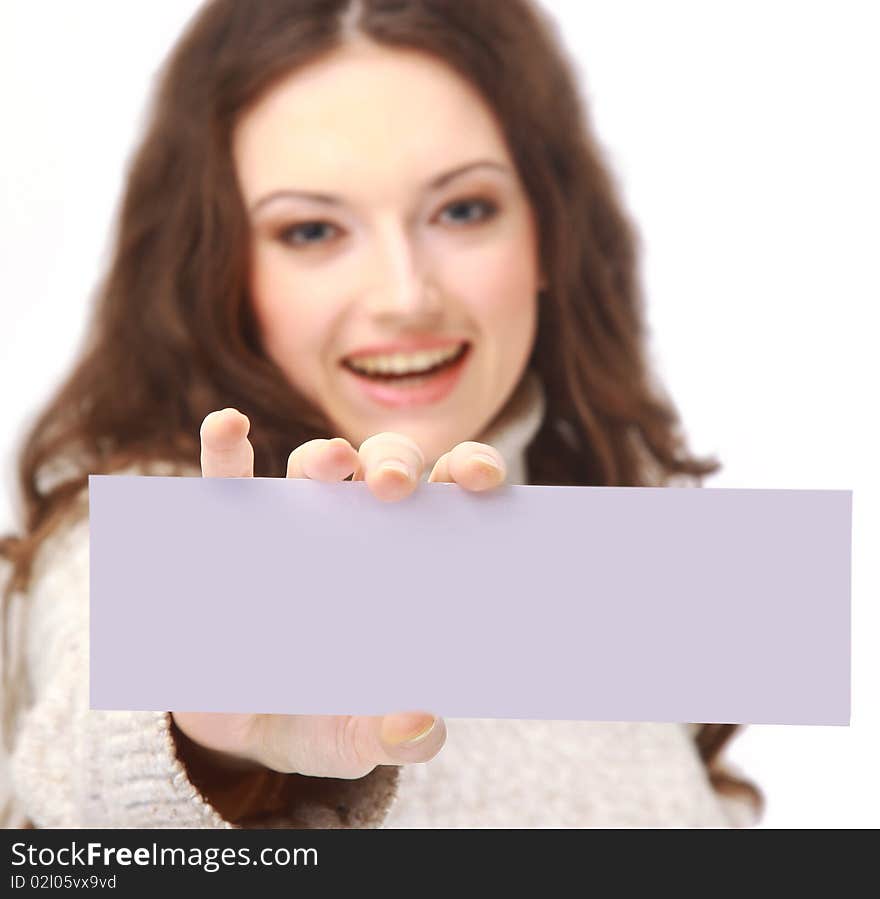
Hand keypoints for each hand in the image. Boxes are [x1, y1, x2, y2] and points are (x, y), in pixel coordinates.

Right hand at [171, 408, 507, 778]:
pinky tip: (227, 426)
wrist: (233, 726)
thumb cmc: (313, 719)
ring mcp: (291, 524)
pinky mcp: (230, 530)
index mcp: (402, 562)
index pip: (446, 502)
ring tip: (331, 465)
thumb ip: (389, 736)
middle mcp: (353, 530)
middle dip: (396, 464)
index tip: (484, 482)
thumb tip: (422, 726)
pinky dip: (225, 451)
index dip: (470, 473)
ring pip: (312, 467)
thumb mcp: (350, 738)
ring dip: (322, 456)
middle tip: (395, 489)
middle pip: (385, 470)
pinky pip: (226, 480)